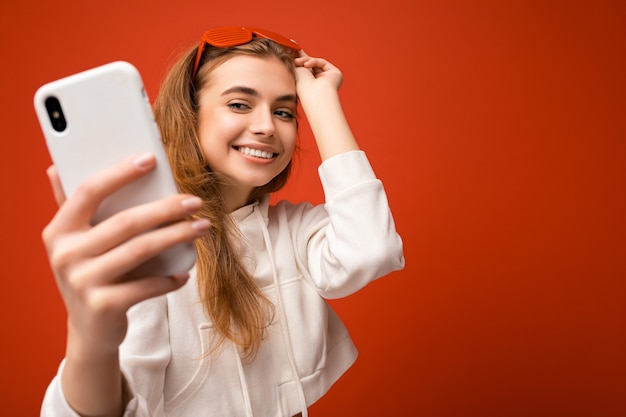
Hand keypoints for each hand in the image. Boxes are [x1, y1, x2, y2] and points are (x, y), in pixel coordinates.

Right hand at [42, 153, 209, 352]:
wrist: (89, 331)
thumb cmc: (91, 274)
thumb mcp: (76, 242)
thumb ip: (71, 206)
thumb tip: (57, 166)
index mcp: (58, 230)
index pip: (89, 191)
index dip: (120, 173)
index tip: (151, 159)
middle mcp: (65, 254)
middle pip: (126, 221)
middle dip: (166, 208)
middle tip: (195, 201)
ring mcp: (83, 282)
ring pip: (142, 249)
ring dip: (178, 235)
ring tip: (202, 226)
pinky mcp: (104, 306)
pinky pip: (148, 285)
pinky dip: (170, 278)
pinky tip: (185, 271)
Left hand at [294, 51, 343, 97]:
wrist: (313, 95)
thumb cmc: (302, 89)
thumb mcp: (295, 72)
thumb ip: (295, 61)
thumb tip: (290, 50)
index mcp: (309, 85)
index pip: (304, 70)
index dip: (298, 59)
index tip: (290, 49)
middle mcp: (319, 82)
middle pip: (310, 65)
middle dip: (301, 56)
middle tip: (292, 47)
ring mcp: (327, 78)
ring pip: (315, 63)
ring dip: (305, 60)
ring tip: (297, 62)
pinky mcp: (335, 73)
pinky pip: (322, 62)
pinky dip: (313, 61)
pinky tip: (306, 65)